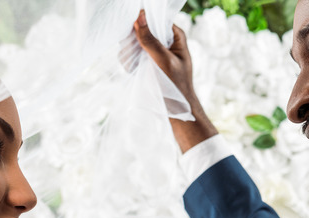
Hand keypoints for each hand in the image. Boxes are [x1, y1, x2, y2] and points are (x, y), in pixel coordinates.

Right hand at [133, 10, 217, 152]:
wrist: (177, 111)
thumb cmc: (176, 86)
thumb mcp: (164, 61)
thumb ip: (151, 40)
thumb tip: (140, 17)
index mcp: (176, 36)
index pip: (156, 19)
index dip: (143, 22)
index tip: (132, 31)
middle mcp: (166, 41)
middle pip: (144, 29)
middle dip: (135, 40)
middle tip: (134, 52)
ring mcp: (156, 52)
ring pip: (136, 42)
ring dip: (131, 52)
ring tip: (135, 65)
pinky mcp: (148, 63)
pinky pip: (133, 55)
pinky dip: (131, 62)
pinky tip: (134, 71)